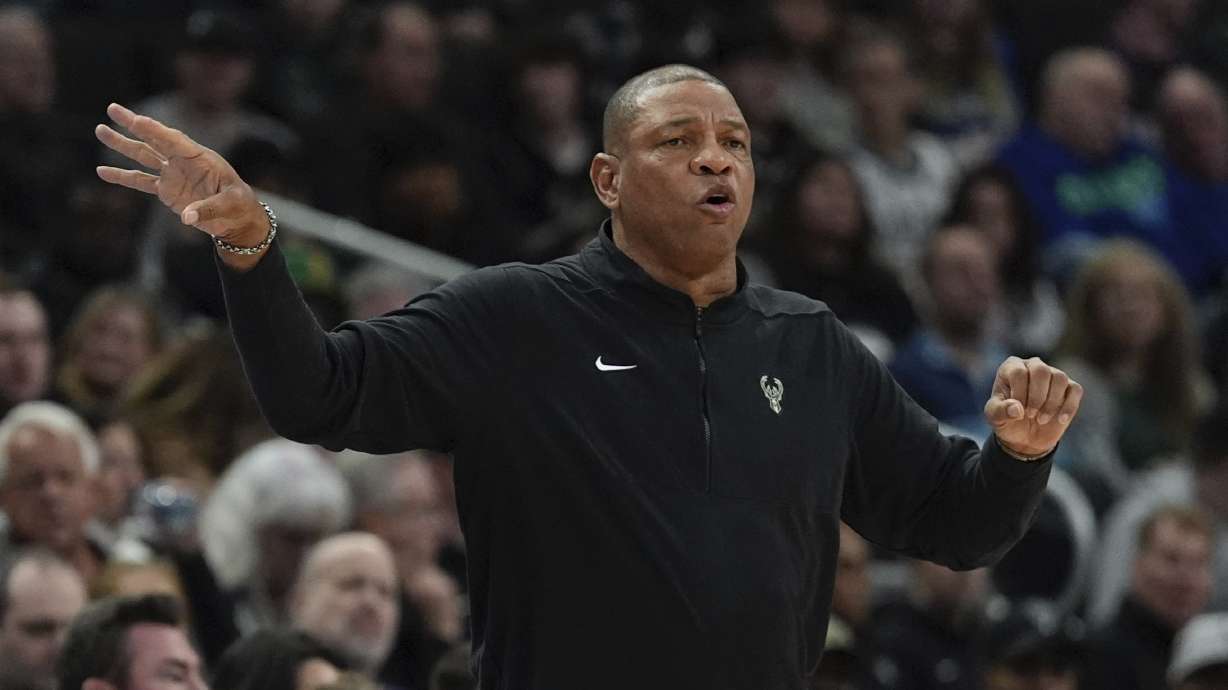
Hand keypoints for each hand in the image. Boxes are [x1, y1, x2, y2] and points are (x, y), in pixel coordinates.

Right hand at [95, 103, 269, 265]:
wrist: (237, 218)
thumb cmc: (239, 205)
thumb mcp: (230, 205)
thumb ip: (208, 209)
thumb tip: (187, 217)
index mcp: (200, 158)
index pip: (174, 140)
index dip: (155, 130)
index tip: (137, 120)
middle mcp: (183, 162)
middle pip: (154, 139)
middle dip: (133, 124)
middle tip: (112, 109)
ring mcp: (173, 174)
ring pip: (143, 156)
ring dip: (122, 144)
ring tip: (100, 130)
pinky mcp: (166, 190)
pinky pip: (141, 181)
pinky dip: (122, 176)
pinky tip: (102, 171)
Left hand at [983, 356, 1082, 457]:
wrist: (1025, 437)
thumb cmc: (1007, 420)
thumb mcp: (996, 418)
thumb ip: (1001, 411)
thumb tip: (1017, 408)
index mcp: (1011, 368)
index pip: (1019, 372)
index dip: (1020, 394)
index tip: (1018, 411)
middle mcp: (1033, 365)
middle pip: (1041, 371)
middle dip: (1037, 397)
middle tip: (1030, 414)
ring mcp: (1053, 374)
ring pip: (1060, 378)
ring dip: (1051, 402)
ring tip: (1041, 420)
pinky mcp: (1069, 388)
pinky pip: (1075, 390)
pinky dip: (1069, 406)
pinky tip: (1060, 420)